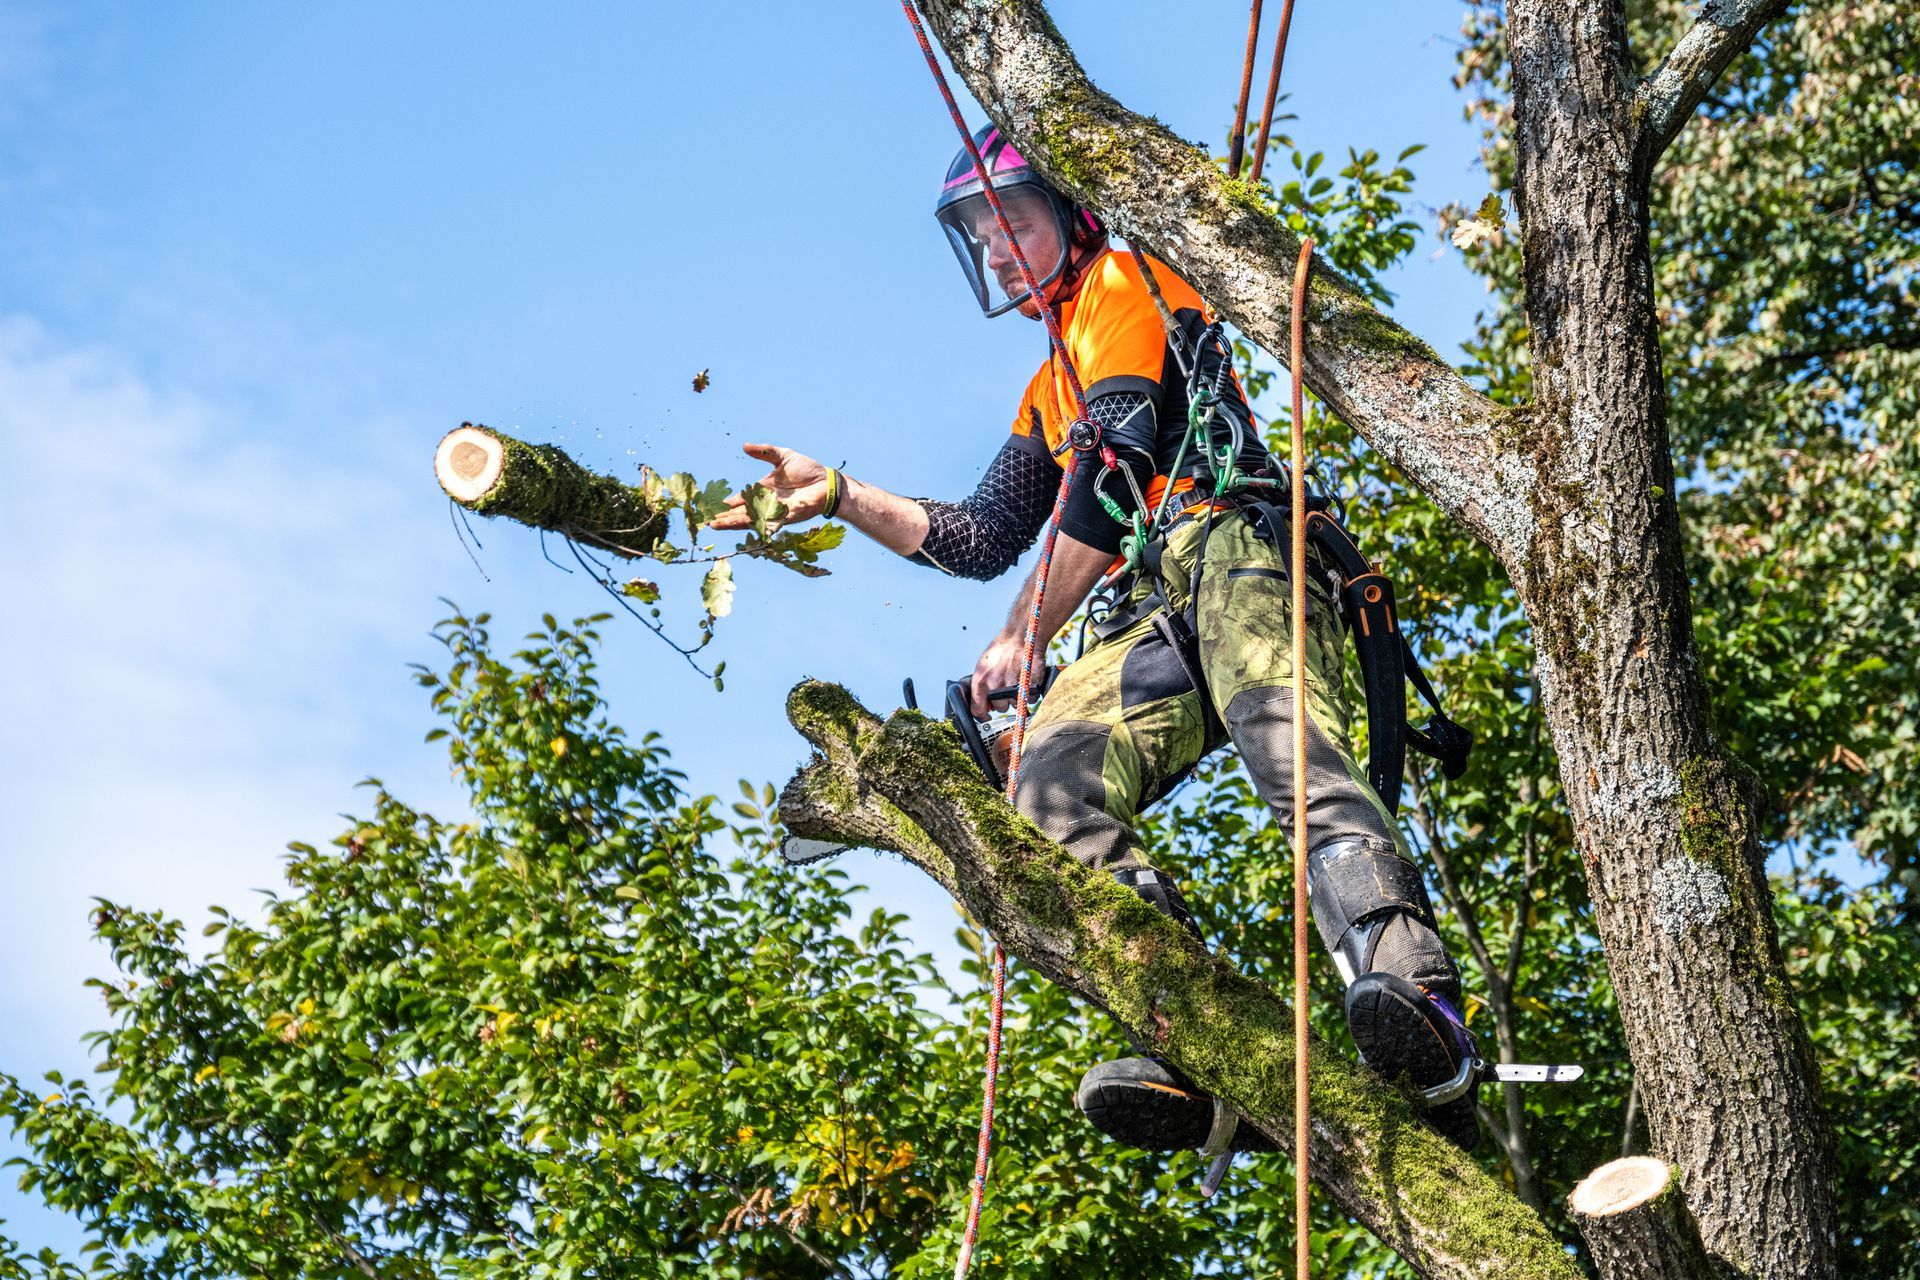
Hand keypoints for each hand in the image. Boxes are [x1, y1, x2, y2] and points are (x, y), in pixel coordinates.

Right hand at [709, 443, 830, 531]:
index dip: (725, 503)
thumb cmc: (807, 470)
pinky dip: (754, 525)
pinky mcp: (786, 517)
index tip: (710, 506)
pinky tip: (741, 527)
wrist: (827, 482)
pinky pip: (767, 523)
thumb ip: (763, 453)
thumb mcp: (782, 456)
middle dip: (723, 517)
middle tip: (705, 520)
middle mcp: (766, 503)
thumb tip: (744, 446)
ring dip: (732, 523)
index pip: (740, 499)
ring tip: (714, 525)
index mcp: (762, 490)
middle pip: (740, 512)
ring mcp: (774, 512)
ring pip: (749, 520)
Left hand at [968, 633, 1027, 718]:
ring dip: (1017, 697)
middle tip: (1007, 688)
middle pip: (1000, 708)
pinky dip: (1030, 693)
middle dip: (1004, 701)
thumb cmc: (1002, 649)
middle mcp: (995, 685)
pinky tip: (1027, 681)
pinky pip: (1030, 699)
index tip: (986, 716)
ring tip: (1017, 681)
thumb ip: (981, 685)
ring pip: (1015, 704)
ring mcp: (1012, 686)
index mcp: (981, 681)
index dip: (983, 715)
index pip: (977, 709)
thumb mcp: (983, 666)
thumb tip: (981, 701)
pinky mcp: (1028, 685)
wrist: (1020, 636)